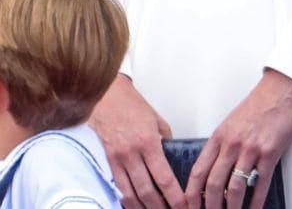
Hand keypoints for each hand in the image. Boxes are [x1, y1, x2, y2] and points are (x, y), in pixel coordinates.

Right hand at [89, 74, 185, 208]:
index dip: (176, 198)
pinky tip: (136, 205)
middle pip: (148, 192)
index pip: (164, 180)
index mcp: (148, 143)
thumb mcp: (156, 120)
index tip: (186, 207)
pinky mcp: (107, 158)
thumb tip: (173, 160)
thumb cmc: (131, 104)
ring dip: (144, 208)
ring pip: (131, 193)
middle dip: (162, 208)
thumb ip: (165, 142)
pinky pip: (118, 185)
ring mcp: (117, 157)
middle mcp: (132, 153)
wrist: (104, 93)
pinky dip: (127, 199)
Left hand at [185, 69, 291, 208]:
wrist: (277, 94)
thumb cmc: (253, 109)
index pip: (198, 170)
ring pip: (236, 185)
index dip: (191, 191)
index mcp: (217, 138)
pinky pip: (261, 183)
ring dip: (232, 206)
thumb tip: (213, 171)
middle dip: (209, 204)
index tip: (187, 204)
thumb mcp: (228, 126)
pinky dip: (256, 200)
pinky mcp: (270, 154)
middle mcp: (231, 145)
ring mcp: (250, 150)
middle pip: (214, 182)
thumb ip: (220, 147)